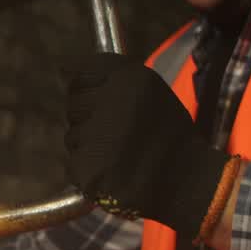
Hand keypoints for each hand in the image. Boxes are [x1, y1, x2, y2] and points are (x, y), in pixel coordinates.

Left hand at [64, 52, 237, 239]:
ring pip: (73, 136)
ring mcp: (96, 137)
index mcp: (129, 79)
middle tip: (117, 135)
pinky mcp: (86, 168)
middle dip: (88, 119)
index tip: (100, 103)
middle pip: (74, 105)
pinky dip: (87, 171)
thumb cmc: (167, 135)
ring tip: (119, 155)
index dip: (88, 91)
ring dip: (88, 146)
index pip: (82, 75)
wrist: (187, 181)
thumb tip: (64, 68)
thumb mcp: (149, 91)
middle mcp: (110, 102)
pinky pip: (73, 164)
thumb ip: (112, 79)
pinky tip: (112, 173)